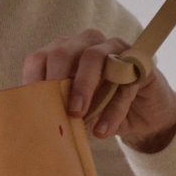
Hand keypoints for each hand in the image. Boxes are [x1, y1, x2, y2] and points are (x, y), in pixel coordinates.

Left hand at [22, 28, 175, 152]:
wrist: (144, 118)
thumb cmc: (102, 112)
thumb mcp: (77, 113)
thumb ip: (59, 112)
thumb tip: (39, 129)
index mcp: (66, 53)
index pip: (41, 58)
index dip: (33, 81)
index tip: (30, 108)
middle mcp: (88, 44)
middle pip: (64, 52)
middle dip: (56, 81)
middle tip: (56, 108)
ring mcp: (115, 49)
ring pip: (93, 57)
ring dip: (82, 87)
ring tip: (78, 116)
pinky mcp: (139, 63)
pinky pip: (123, 80)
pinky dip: (112, 108)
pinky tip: (103, 130)